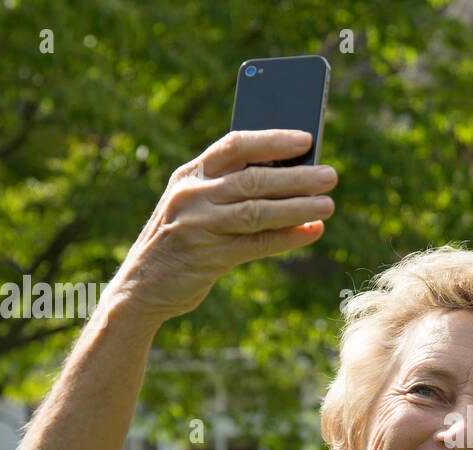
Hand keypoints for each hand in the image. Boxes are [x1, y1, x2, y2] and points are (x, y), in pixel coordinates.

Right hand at [103, 129, 336, 324]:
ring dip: (298, 207)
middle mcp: (192, 195)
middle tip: (330, 176)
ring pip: (258, 211)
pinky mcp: (207, 257)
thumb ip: (229, 189)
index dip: (272, 140)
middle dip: (297, 177)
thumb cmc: (181, 239)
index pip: (235, 145)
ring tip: (328, 205)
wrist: (141, 287)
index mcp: (190, 174)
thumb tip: (291, 177)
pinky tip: (312, 232)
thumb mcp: (196, 205)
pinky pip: (256, 243)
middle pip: (253, 179)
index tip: (306, 138)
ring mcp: (198, 225)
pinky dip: (287, 237)